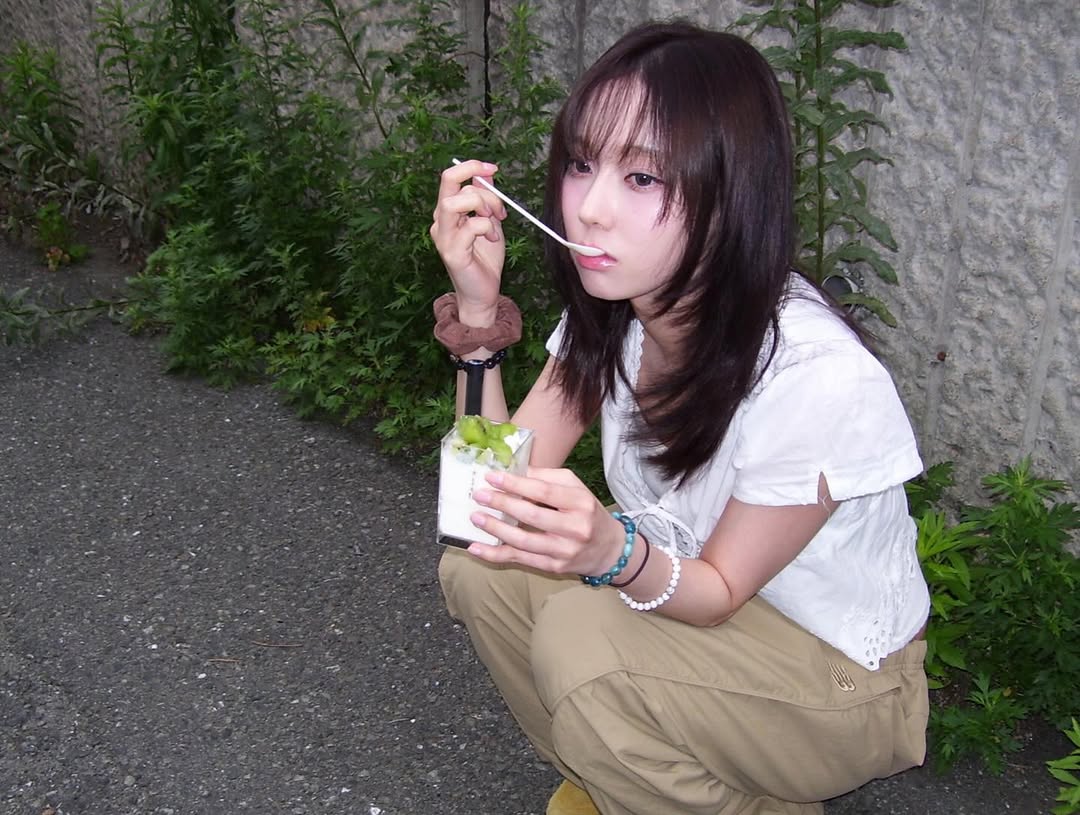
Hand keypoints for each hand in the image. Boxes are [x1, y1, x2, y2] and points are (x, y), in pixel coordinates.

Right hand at [430, 159, 507, 322]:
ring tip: (495, 221)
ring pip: (454, 202)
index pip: (450, 178)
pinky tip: (493, 239)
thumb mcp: (490, 222)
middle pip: (449, 182)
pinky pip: (471, 227)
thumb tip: (487, 175)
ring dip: (482, 205)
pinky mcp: (451, 252)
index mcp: (447, 212)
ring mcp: (443, 237)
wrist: (482, 293)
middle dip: (481, 186)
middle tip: (499, 206)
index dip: (471, 167)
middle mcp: (440, 221)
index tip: (493, 168)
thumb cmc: (485, 260)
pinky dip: (487, 228)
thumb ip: (487, 200)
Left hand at [466, 467, 626, 575]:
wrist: (609, 550)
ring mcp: (564, 551)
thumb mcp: (575, 489)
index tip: (492, 476)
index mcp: (581, 503)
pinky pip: (520, 560)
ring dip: (495, 529)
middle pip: (532, 515)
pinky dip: (496, 555)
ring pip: (523, 541)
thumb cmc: (587, 512)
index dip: (516, 484)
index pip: (544, 491)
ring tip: (476, 517)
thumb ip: (547, 478)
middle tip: (479, 495)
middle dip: (502, 504)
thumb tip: (514, 471)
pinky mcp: (554, 567)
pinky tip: (476, 548)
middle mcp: (575, 528)